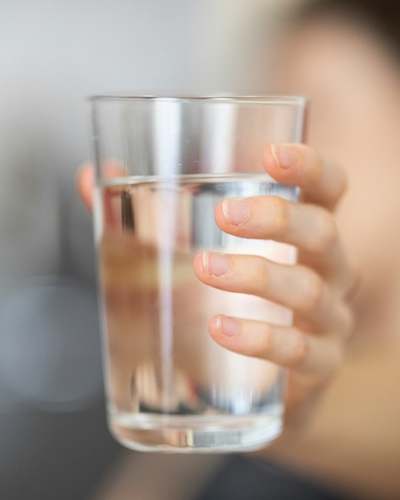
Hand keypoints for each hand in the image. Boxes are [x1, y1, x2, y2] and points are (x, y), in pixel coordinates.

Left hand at [76, 144, 354, 428]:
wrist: (257, 380)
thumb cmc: (230, 298)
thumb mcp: (195, 249)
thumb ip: (146, 213)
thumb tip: (91, 177)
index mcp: (304, 232)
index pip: (329, 187)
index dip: (310, 166)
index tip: (270, 155)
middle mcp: (328, 269)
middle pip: (322, 232)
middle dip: (276, 218)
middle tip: (224, 215)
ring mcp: (329, 318)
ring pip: (307, 289)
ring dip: (256, 275)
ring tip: (205, 268)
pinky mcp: (319, 364)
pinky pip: (298, 349)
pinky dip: (259, 337)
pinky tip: (220, 327)